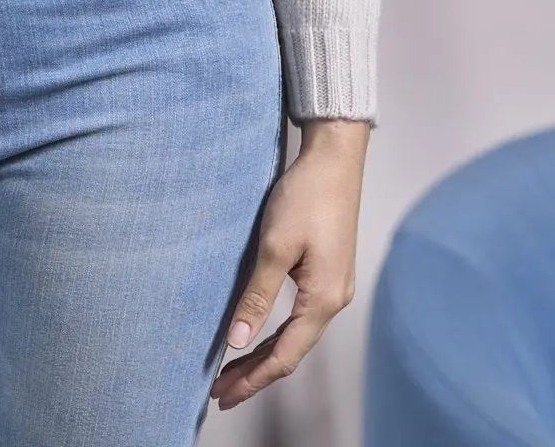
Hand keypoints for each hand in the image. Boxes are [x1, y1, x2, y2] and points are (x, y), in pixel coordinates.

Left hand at [211, 119, 369, 410]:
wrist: (334, 160)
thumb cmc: (305, 197)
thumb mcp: (274, 246)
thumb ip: (257, 295)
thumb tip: (237, 341)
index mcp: (323, 300)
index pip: (284, 356)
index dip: (253, 379)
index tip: (222, 395)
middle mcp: (333, 301)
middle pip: (291, 351)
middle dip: (256, 373)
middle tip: (220, 391)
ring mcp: (333, 288)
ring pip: (295, 335)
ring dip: (265, 354)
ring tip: (231, 368)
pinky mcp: (327, 273)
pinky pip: (299, 316)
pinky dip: (276, 332)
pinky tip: (257, 331)